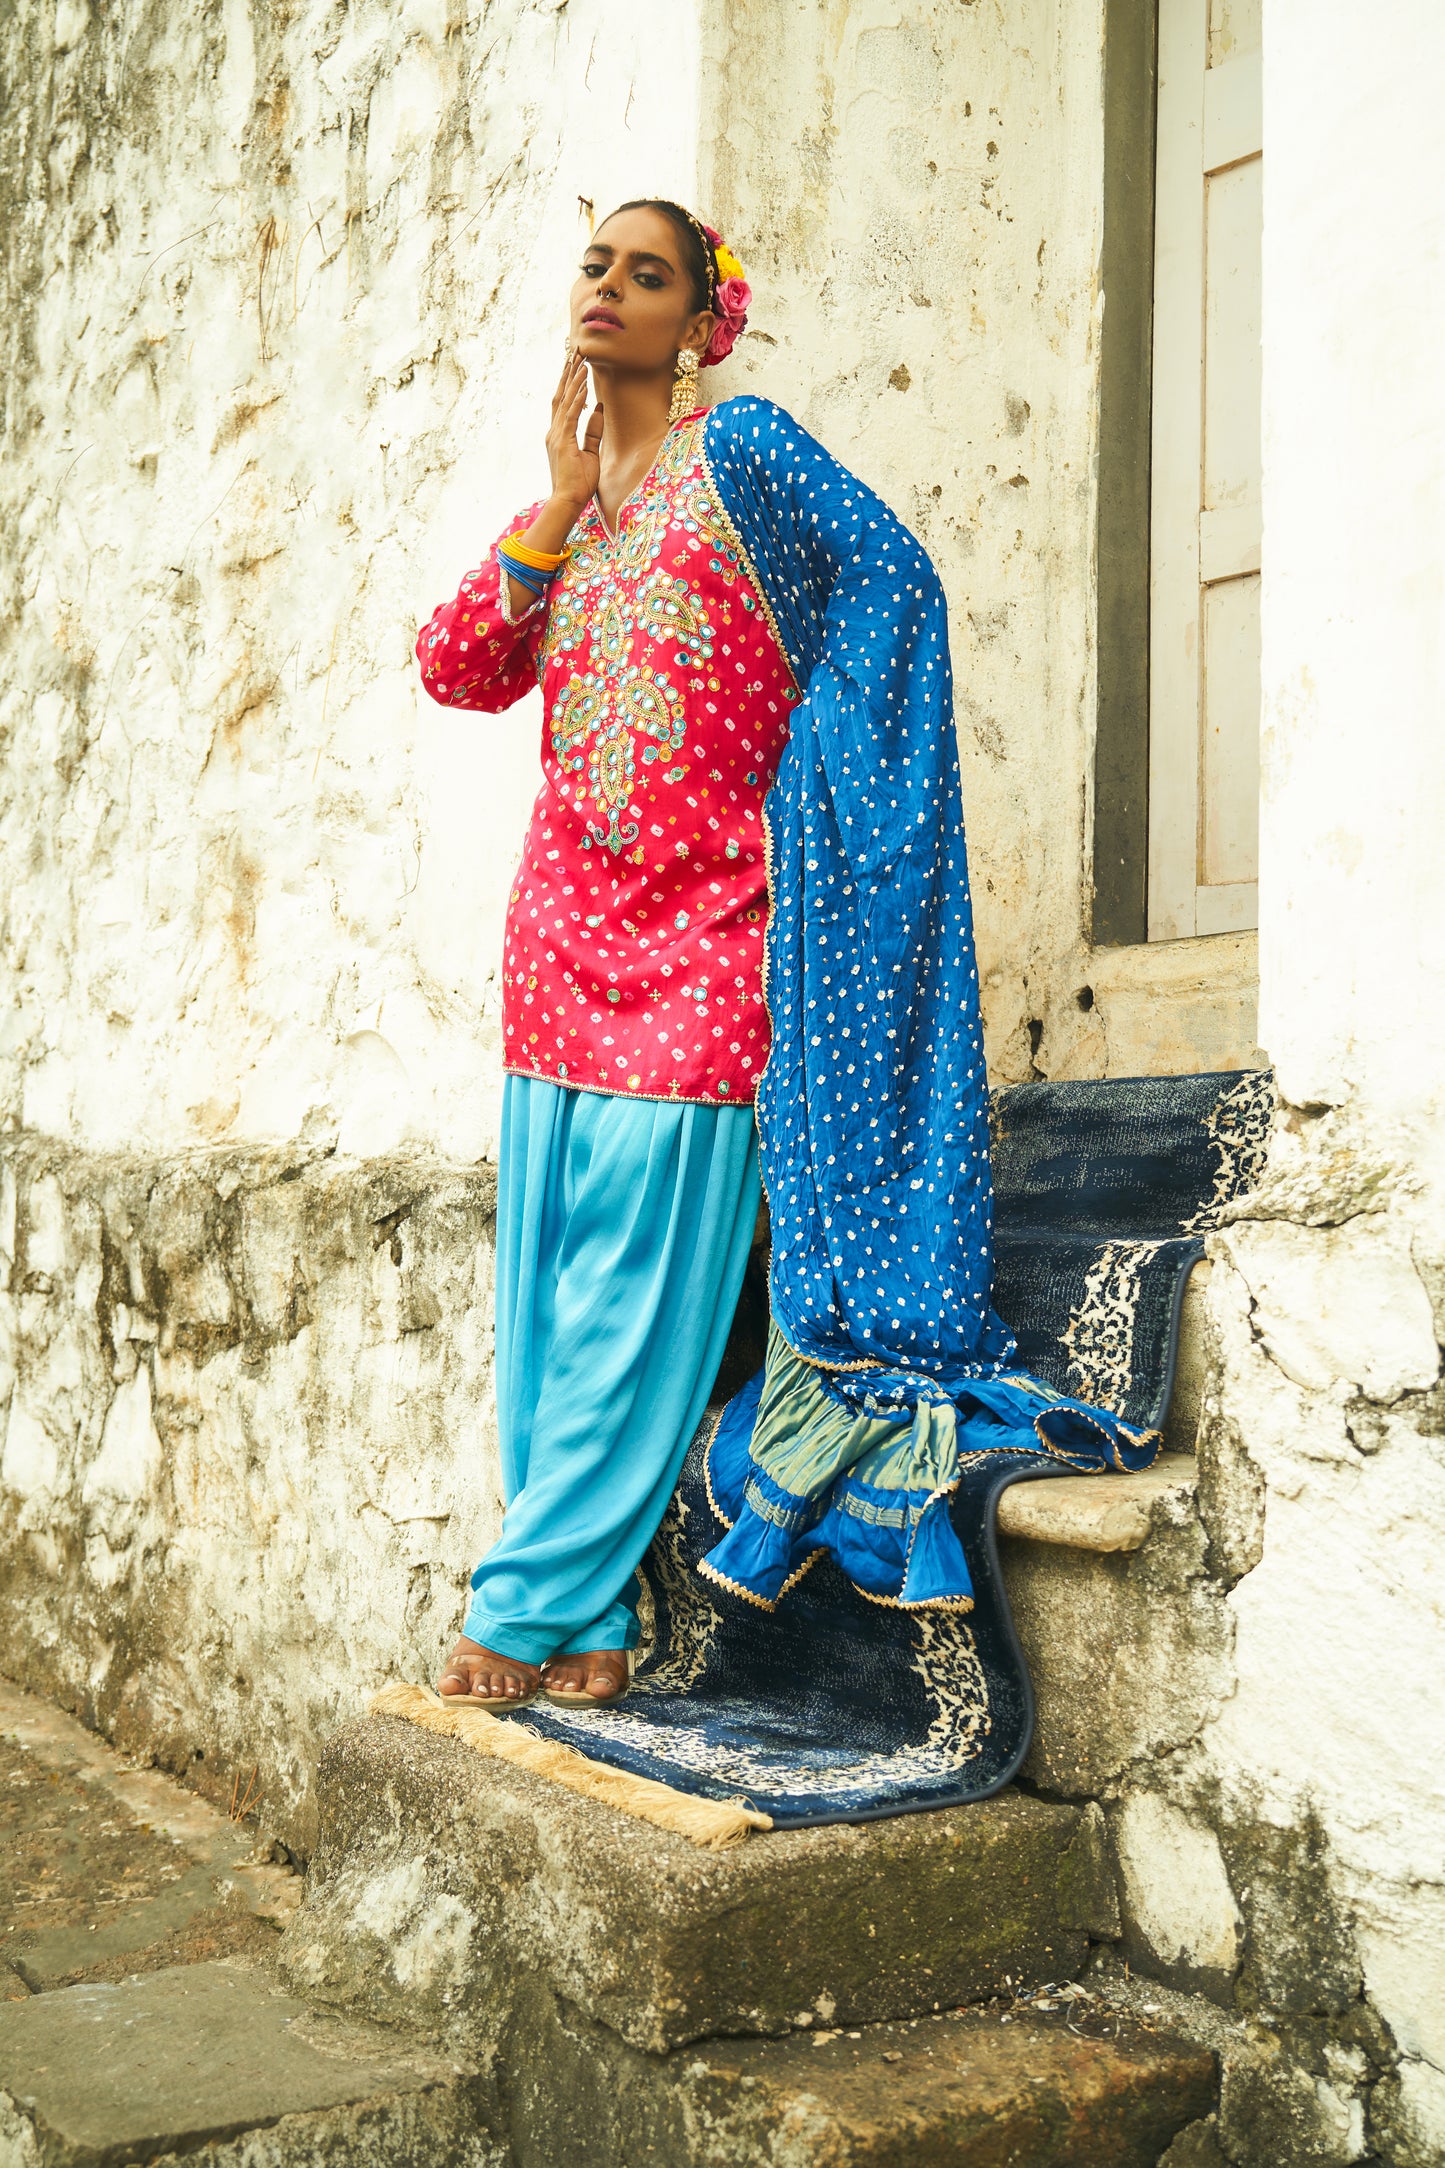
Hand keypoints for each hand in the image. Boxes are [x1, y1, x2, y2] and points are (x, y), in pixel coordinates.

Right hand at [546, 349, 602, 515]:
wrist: (567, 502)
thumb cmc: (578, 484)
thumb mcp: (590, 453)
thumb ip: (593, 430)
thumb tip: (598, 407)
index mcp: (559, 434)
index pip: (563, 402)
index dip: (569, 381)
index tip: (576, 363)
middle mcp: (554, 431)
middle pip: (561, 395)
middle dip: (568, 372)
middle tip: (576, 351)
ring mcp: (556, 436)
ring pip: (565, 401)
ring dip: (574, 379)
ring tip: (581, 360)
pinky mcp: (563, 442)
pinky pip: (570, 415)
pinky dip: (577, 399)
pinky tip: (583, 385)